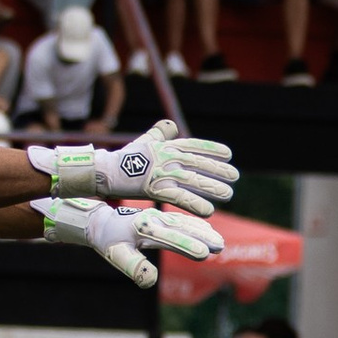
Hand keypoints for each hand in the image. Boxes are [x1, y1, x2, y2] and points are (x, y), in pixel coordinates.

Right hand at [38, 116, 239, 216]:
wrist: (102, 170)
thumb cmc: (123, 159)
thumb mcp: (144, 142)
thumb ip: (160, 134)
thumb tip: (172, 125)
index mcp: (164, 145)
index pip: (193, 144)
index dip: (211, 149)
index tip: (228, 154)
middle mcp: (165, 155)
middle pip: (197, 162)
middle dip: (217, 169)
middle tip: (235, 177)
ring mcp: (160, 170)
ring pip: (192, 179)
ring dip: (212, 187)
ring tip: (228, 195)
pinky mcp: (153, 187)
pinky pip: (178, 196)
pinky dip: (195, 203)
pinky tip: (208, 212)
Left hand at [38, 196, 222, 285]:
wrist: (102, 222)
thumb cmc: (109, 242)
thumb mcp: (116, 256)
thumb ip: (134, 267)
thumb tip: (150, 282)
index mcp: (142, 229)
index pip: (168, 238)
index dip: (186, 246)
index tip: (204, 254)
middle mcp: (153, 220)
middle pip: (181, 229)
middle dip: (201, 237)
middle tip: (220, 247)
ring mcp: (158, 217)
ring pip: (184, 224)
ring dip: (202, 232)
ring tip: (219, 243)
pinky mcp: (161, 218)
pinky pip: (181, 220)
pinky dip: (195, 225)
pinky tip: (207, 230)